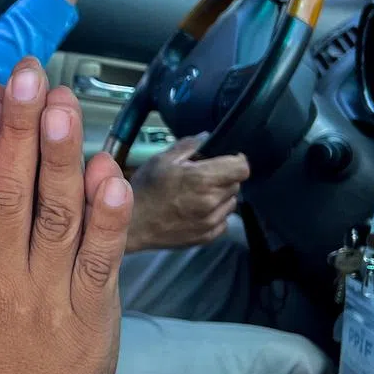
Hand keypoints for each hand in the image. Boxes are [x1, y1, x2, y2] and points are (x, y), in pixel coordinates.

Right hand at [0, 58, 132, 373]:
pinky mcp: (92, 317)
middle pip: (10, 196)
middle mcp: (1, 284)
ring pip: (57, 218)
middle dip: (21, 131)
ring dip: (63, 157)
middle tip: (27, 79)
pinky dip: (109, 218)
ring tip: (64, 105)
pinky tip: (111, 174)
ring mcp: (49, 300)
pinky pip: (101, 261)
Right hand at [126, 135, 249, 250]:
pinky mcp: (206, 236)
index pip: (242, 168)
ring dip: (221, 196)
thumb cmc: (144, 190)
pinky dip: (215, 214)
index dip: (237, 160)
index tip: (228, 159)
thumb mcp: (162, 159)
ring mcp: (210, 221)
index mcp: (203, 179)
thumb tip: (205, 137)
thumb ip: (188, 145)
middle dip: (224, 177)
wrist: (132, 223)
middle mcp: (211, 201)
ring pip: (231, 203)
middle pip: (236, 184)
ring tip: (199, 194)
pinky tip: (197, 210)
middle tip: (204, 176)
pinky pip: (223, 221)